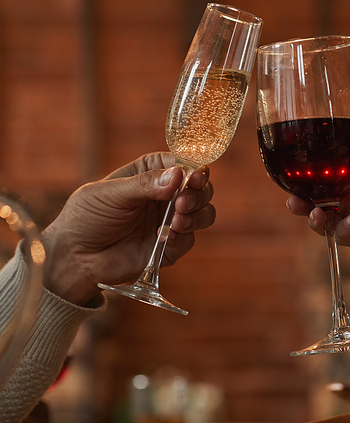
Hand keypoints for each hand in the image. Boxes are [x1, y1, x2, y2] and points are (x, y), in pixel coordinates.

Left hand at [39, 153, 214, 305]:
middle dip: (199, 192)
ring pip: (202, 212)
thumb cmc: (86, 217)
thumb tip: (178, 175)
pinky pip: (188, 240)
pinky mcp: (168, 248)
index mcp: (149, 174)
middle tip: (184, 201)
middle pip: (198, 187)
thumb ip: (145, 184)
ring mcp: (168, 221)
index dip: (192, 168)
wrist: (74, 258)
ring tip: (179, 219)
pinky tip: (167, 236)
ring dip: (197, 214)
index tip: (195, 175)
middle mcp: (163, 196)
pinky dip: (183, 237)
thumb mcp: (111, 193)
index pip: (181, 163)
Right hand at [286, 134, 349, 264]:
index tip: (294, 167)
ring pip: (327, 220)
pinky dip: (342, 230)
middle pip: (319, 198)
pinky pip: (346, 236)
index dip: (310, 171)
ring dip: (315, 218)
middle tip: (292, 200)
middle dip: (301, 201)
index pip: (330, 171)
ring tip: (315, 214)